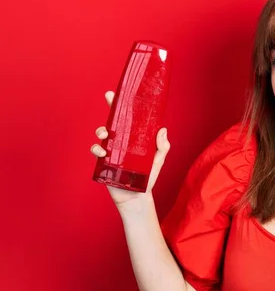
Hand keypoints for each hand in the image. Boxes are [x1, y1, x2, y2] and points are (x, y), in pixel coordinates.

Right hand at [90, 91, 170, 206]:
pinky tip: (103, 152)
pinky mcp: (103, 162)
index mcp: (133, 138)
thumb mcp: (158, 160)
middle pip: (112, 122)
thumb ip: (162, 147)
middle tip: (109, 103)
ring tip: (105, 135)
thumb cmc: (148, 177)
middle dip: (109, 110)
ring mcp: (111, 150)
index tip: (114, 94)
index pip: (126, 119)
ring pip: (101, 135)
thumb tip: (163, 129)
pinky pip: (96, 151)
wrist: (138, 196)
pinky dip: (97, 149)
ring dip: (101, 131)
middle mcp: (121, 141)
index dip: (119, 106)